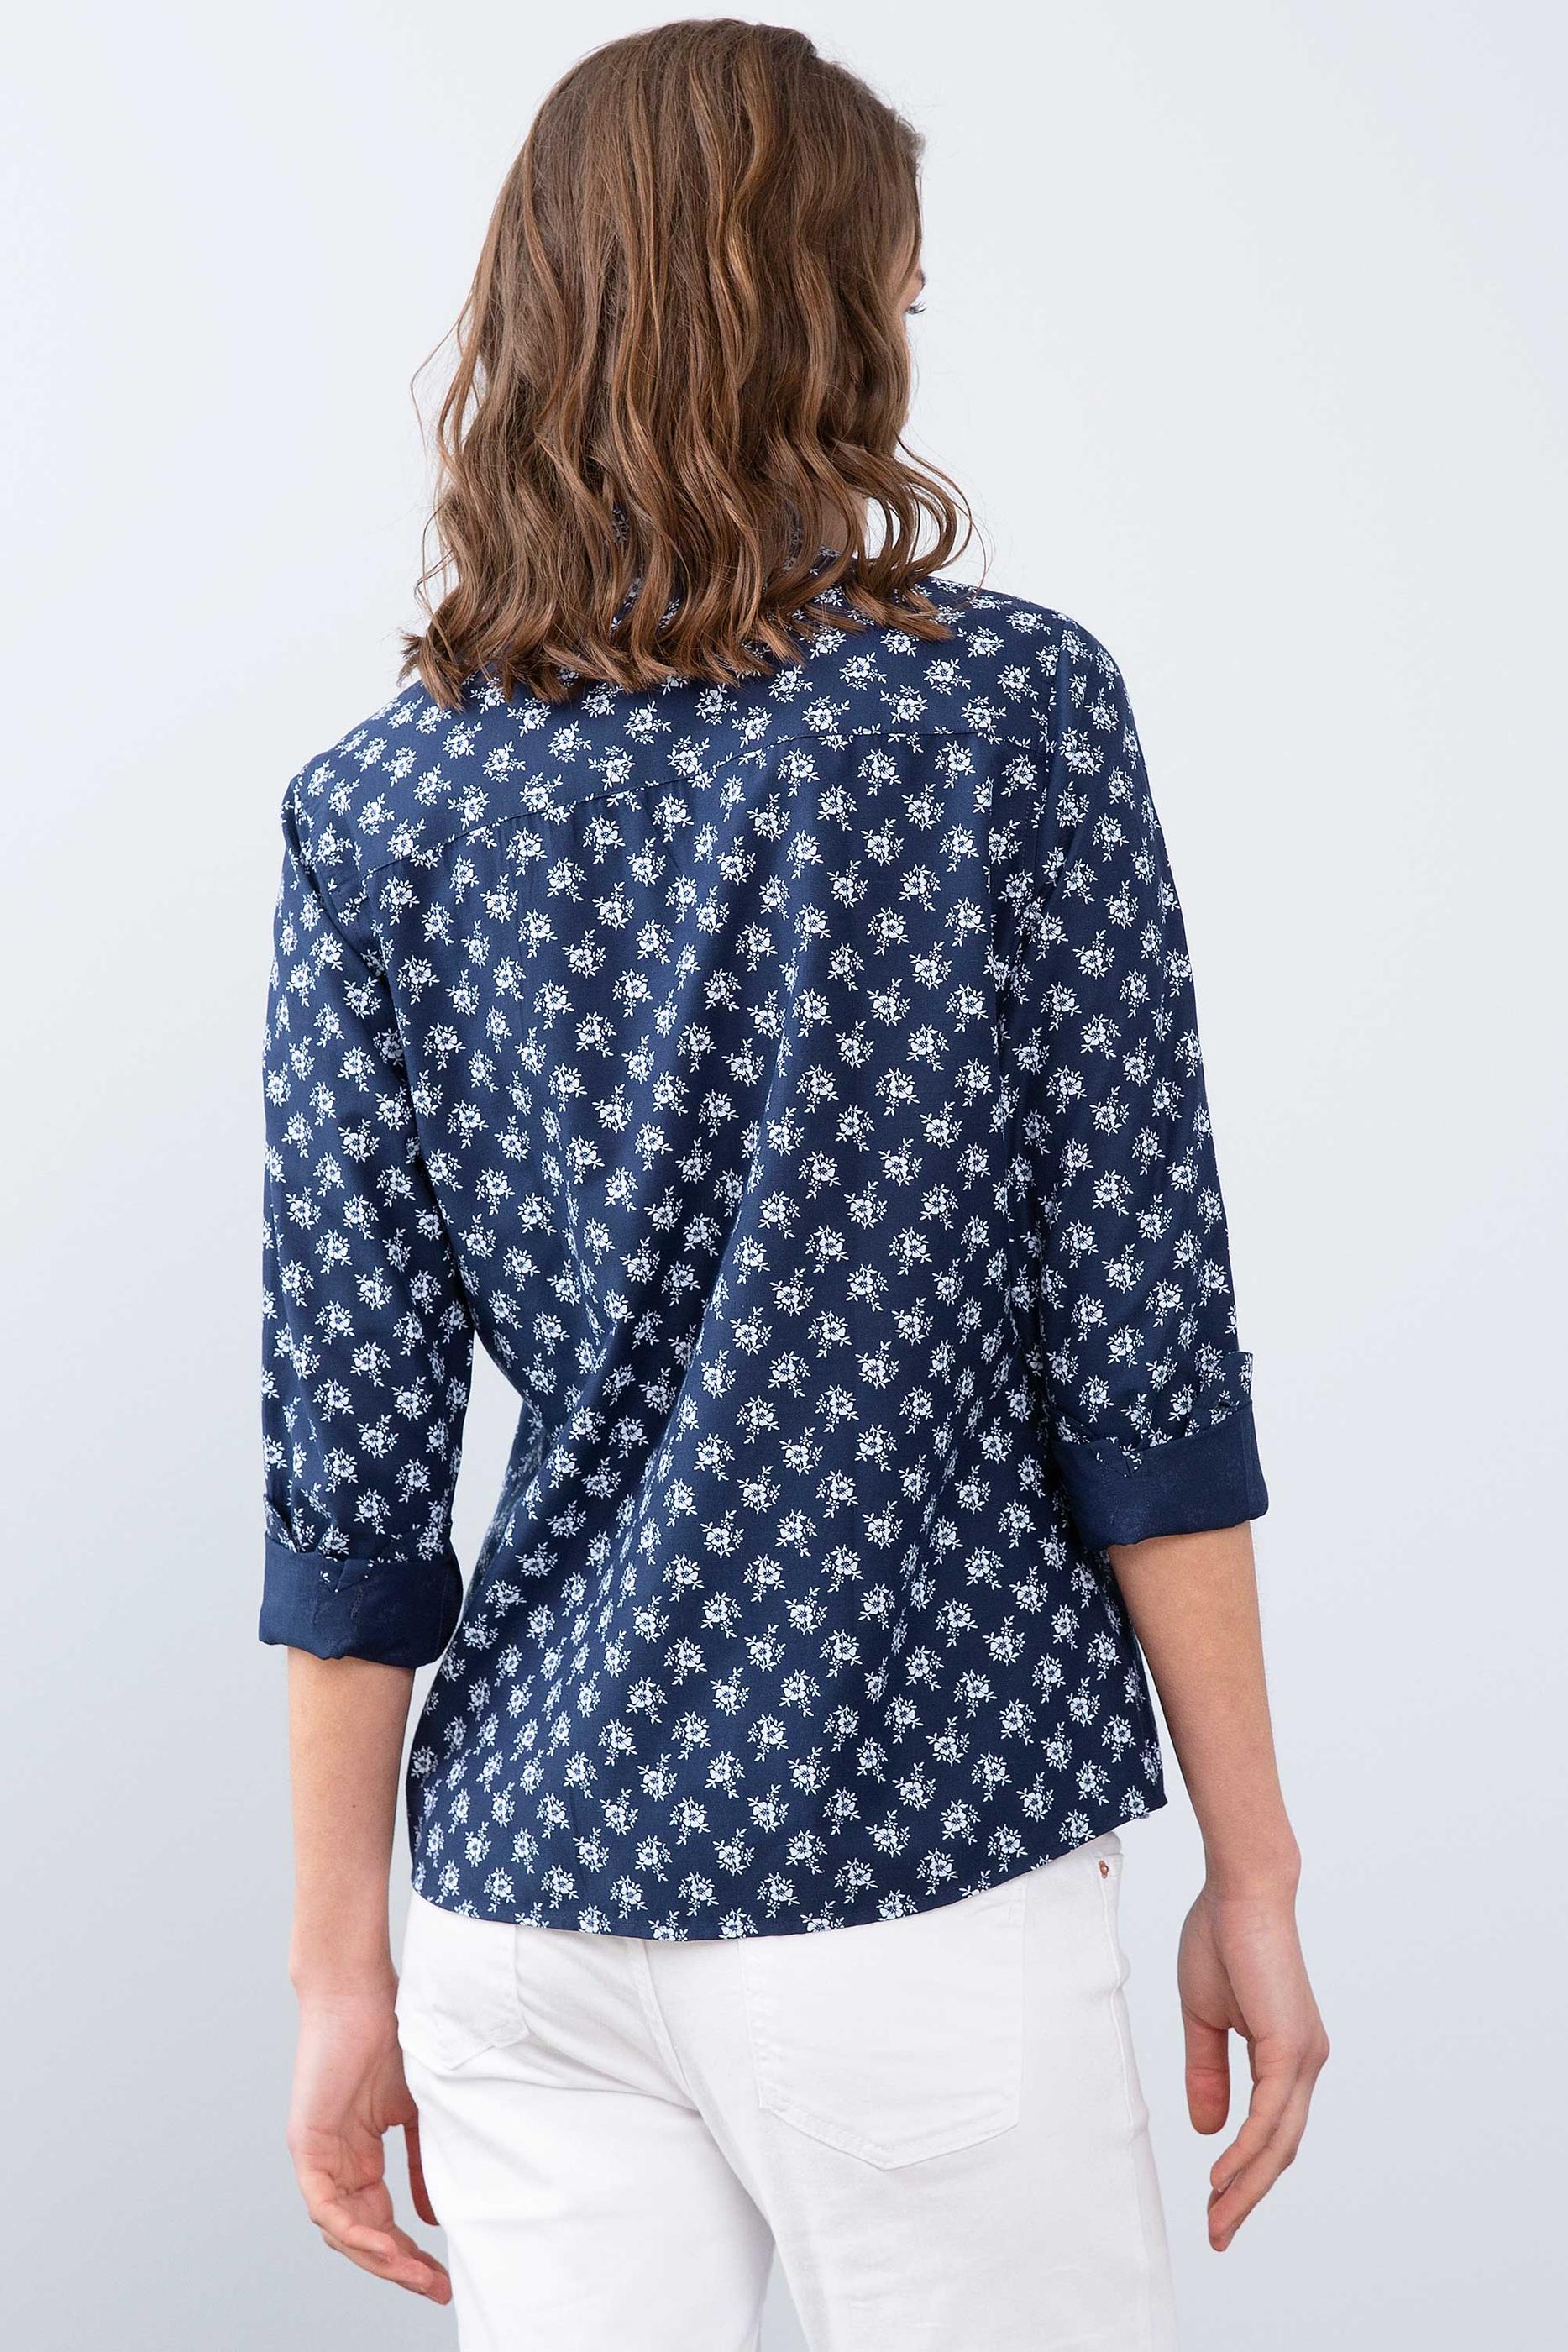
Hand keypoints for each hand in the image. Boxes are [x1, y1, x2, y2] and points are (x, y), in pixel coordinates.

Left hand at [287, 1982, 450, 2303]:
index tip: (444, 2278)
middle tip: (436, 2288)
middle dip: (399, 2268)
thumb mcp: (418, 2111)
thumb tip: (432, 2219)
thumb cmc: (391, 2036)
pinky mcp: (305, 2145)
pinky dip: (352, 2230)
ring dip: (378, 2258)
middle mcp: (336, 2166)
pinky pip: (324, 2205)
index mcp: (359, 2159)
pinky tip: (382, 2246)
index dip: (410, 2255)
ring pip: (341, 2231)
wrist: (360, 1991)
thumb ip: (423, 2163)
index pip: (382, 2224)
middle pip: (362, 2238)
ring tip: (416, 2274)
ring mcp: (319, 2158)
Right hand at [1178, 1876, 1328, 2250]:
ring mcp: (1302, 2057)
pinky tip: (1225, 2175)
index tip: (1215, 2205)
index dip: (1245, 2172)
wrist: (1240, 1888)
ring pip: (1278, 2142)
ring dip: (1246, 2186)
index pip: (1270, 2131)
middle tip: (1217, 2233)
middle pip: (1280, 2149)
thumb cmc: (1221, 1937)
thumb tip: (1208, 2130)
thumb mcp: (1204, 2017)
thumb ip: (1207, 2072)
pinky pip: (1269, 2114)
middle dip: (1247, 2196)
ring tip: (1217, 2219)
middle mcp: (1303, 2063)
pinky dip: (1249, 2150)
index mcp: (1286, 2055)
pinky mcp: (1290, 2046)